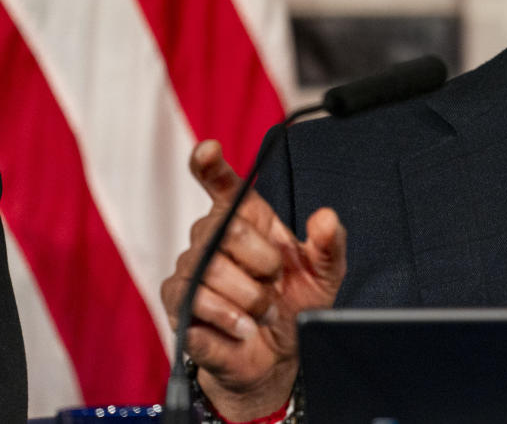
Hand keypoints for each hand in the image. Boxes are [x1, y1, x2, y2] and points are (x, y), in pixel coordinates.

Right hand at [160, 140, 346, 418]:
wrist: (277, 357)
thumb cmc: (297, 305)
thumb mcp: (325, 273)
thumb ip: (329, 243)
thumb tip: (326, 216)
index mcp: (248, 220)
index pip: (221, 184)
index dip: (210, 165)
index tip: (208, 149)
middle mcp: (212, 238)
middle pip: (224, 230)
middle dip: (261, 262)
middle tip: (276, 283)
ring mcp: (190, 269)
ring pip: (210, 271)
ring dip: (248, 297)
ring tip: (263, 311)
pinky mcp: (176, 303)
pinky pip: (194, 302)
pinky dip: (228, 318)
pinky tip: (243, 327)